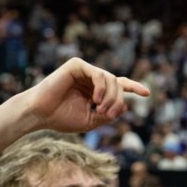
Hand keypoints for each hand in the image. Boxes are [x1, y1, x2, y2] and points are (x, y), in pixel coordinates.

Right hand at [17, 58, 149, 134]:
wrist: (40, 114)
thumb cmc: (61, 118)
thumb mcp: (90, 121)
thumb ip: (108, 115)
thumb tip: (125, 107)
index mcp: (96, 90)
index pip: (120, 85)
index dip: (134, 87)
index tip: (147, 94)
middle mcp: (92, 78)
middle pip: (118, 85)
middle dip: (118, 100)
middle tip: (109, 114)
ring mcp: (85, 70)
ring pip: (110, 79)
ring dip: (111, 97)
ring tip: (101, 110)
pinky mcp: (77, 65)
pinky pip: (98, 74)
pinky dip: (101, 87)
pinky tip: (96, 100)